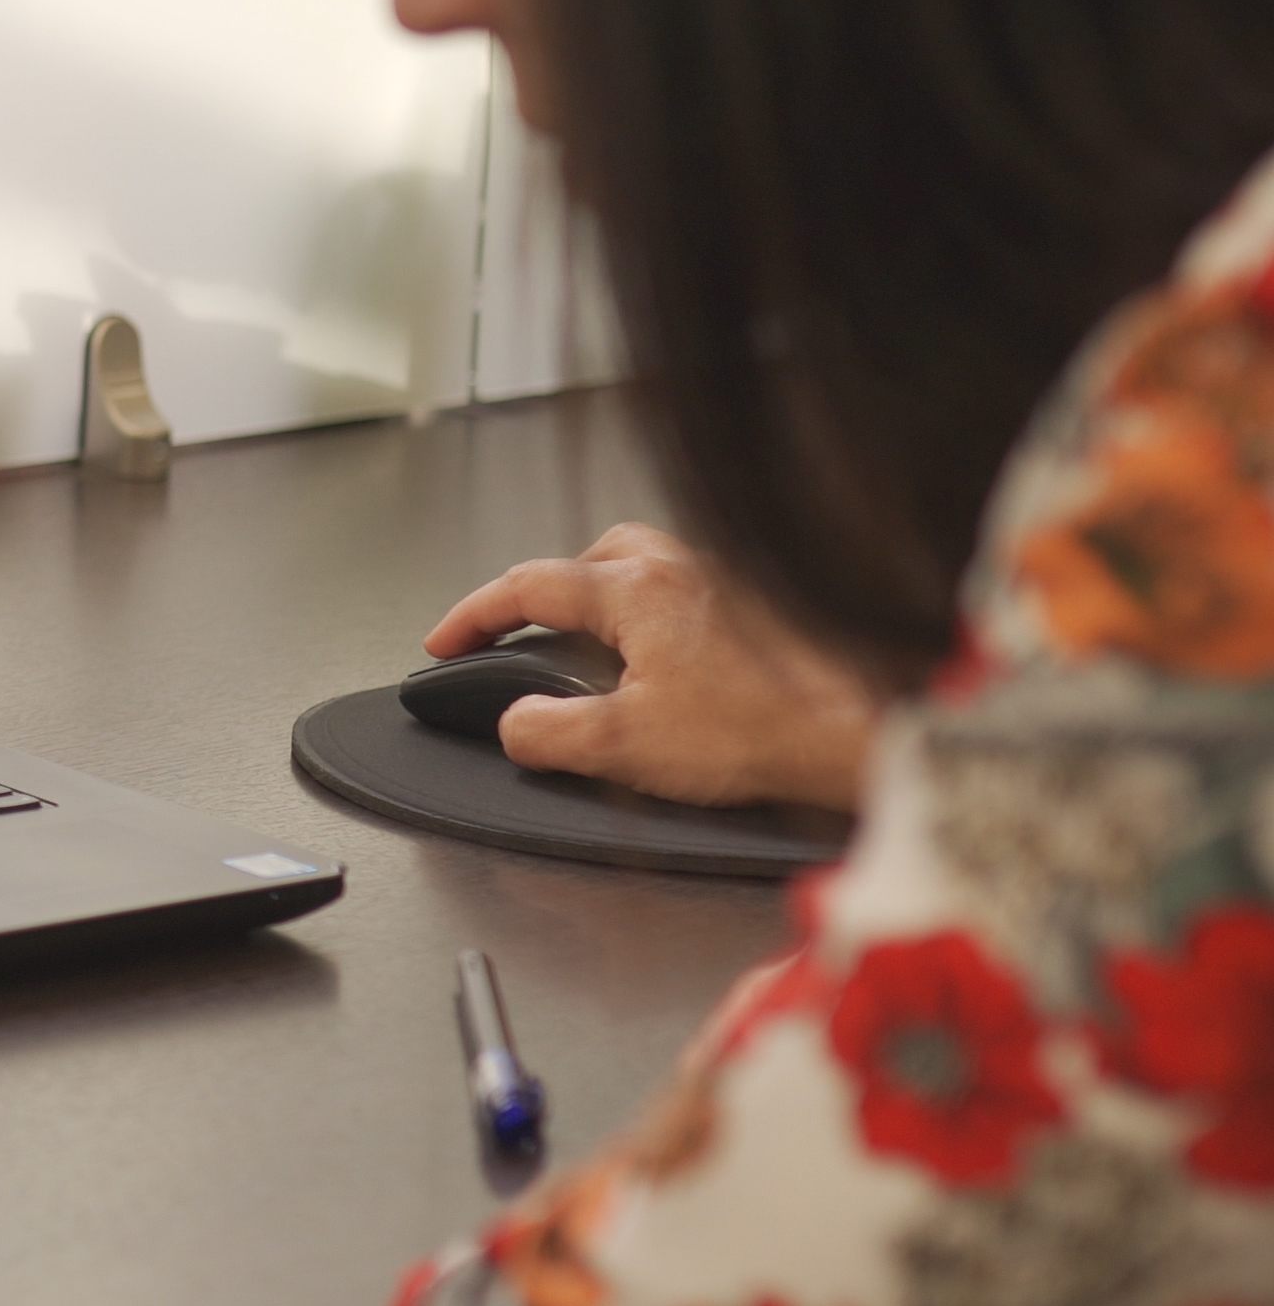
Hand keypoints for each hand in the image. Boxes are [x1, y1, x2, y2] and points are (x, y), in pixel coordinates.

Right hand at [424, 523, 882, 812]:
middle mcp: (679, 566)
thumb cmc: (764, 731)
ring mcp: (726, 579)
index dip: (471, 616)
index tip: (442, 643)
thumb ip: (548, 733)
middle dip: (542, 594)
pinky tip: (668, 662)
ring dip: (603, 598)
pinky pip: (687, 593)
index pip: (525, 587)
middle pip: (586, 559)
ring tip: (592, 649)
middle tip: (519, 637)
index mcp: (633, 589)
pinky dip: (657, 617)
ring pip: (642, 567)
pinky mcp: (764, 606)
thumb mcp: (624, 746)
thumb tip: (514, 725)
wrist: (863, 729)